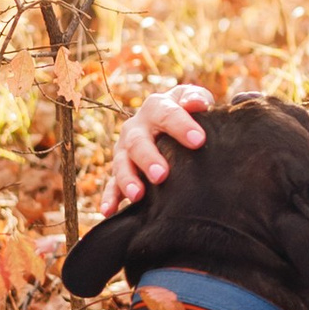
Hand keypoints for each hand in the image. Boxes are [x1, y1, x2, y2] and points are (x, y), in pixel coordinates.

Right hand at [98, 82, 211, 213]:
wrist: (172, 123)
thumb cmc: (188, 112)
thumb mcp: (193, 99)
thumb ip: (196, 98)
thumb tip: (198, 104)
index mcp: (156, 107)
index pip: (166, 114)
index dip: (181, 126)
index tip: (199, 141)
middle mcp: (136, 128)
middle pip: (137, 142)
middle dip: (148, 159)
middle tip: (161, 175)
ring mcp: (125, 150)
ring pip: (121, 164)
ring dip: (128, 180)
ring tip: (137, 195)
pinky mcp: (121, 170)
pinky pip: (111, 185)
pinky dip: (110, 197)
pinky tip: (109, 211)